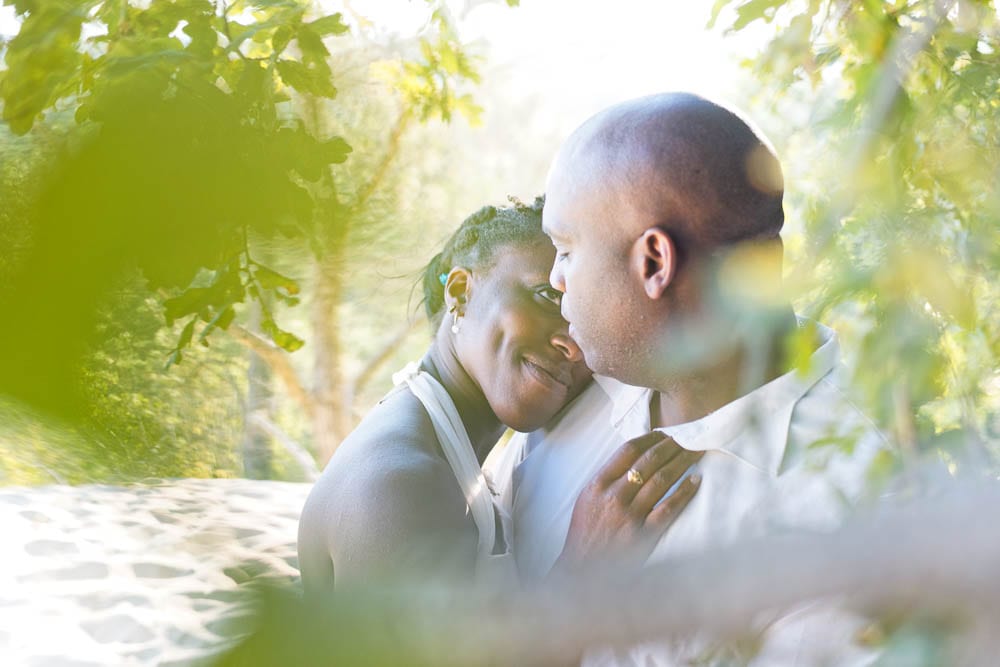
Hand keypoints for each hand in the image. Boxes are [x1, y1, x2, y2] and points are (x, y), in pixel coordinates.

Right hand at [553, 431, 702, 573]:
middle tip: (687, 436)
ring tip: (696, 451)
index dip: (649, 438)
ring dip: (682, 462)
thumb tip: (633, 458)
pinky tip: (695, 481)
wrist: (582, 570)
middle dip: (671, 445)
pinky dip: (684, 492)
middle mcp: (614, 496)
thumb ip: (606, 480)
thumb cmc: (584, 534)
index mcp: (597, 485)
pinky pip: (669, 508)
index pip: (627, 451)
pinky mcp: (644, 534)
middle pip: (648, 461)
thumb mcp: (586, 500)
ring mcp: (630, 515)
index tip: (664, 433)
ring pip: (661, 480)